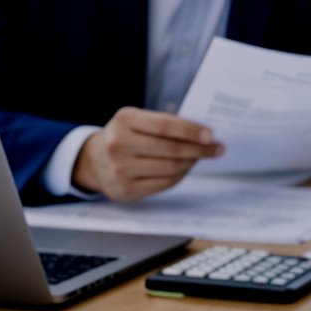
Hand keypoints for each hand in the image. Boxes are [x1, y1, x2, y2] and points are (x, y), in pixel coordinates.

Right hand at [72, 106, 223, 202]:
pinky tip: (186, 168)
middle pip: (172, 149)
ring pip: (171, 167)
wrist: (93, 161)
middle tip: (217, 148)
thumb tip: (203, 133)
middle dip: (199, 149)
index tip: (211, 135)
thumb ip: (163, 124)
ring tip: (201, 156)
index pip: (166, 125)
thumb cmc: (125, 136)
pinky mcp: (127, 190)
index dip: (191, 131)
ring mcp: (121, 169)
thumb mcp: (135, 121)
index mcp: (124, 120)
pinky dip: (181, 175)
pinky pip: (165, 183)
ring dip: (192, 162)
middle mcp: (119, 144)